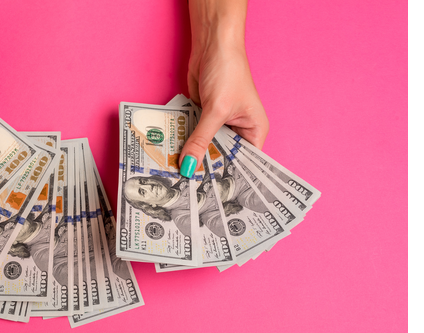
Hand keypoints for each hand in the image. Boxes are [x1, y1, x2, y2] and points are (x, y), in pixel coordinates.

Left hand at [180, 0, 267, 177]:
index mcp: (253, 132)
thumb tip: (188, 167)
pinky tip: (170, 157)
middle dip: (205, 170)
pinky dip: (182, 143)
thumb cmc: (228, 71)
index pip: (243, 164)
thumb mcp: (215, 110)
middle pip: (220, 158)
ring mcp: (218, 124)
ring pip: (203, 148)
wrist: (212, 44)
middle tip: (188, 192)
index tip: (212, 198)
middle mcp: (238, 131)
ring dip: (191, 157)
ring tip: (176, 178)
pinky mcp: (202, 117)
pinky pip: (191, 135)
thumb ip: (200, 140)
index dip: (229, 180)